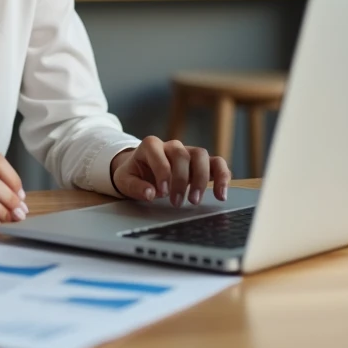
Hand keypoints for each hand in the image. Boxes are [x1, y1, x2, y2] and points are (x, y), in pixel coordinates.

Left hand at [110, 136, 230, 205]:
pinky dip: (222, 177)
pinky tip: (221, 194)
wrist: (140, 170)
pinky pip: (217, 163)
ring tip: (195, 201)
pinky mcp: (201, 163)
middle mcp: (172, 146)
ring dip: (201, 179)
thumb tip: (150, 193)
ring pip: (202, 156)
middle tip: (177, 202)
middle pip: (183, 155)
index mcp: (151, 145)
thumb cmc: (133, 174)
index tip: (162, 192)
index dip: (162, 172)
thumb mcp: (125, 180)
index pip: (159, 154)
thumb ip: (135, 186)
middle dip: (181, 180)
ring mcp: (188, 153)